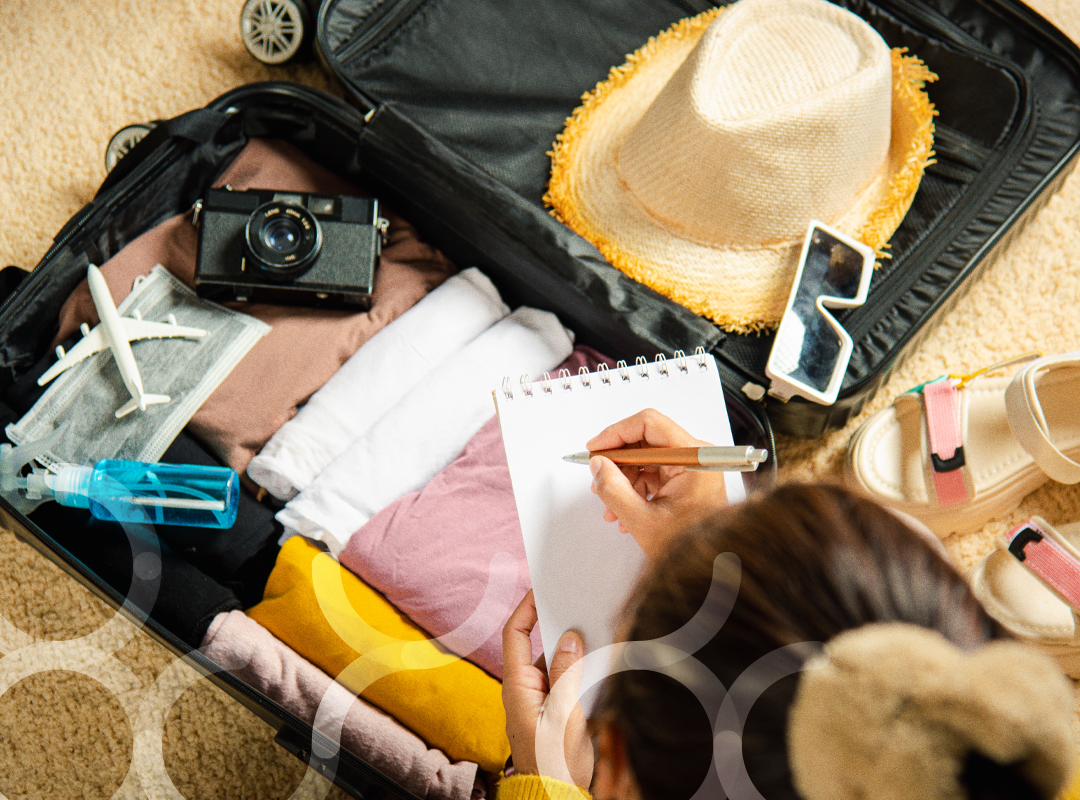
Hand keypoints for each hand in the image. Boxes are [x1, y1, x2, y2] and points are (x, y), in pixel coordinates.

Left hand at [502, 591, 592, 786]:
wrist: (554, 797)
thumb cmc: (555, 762)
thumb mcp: (565, 716)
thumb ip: (566, 674)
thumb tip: (569, 637)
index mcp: (518, 687)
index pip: (515, 635)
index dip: (527, 608)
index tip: (543, 588)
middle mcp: (524, 690)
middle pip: (536, 645)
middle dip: (556, 625)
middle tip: (578, 604)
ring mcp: (537, 700)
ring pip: (553, 663)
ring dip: (571, 649)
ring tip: (594, 629)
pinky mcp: (551, 711)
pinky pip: (562, 680)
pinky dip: (577, 669)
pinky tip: (596, 661)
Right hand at [587, 408, 729, 560]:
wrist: (713, 571)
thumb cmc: (691, 548)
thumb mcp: (642, 520)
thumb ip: (613, 489)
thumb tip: (597, 465)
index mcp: (694, 459)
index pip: (649, 425)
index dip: (616, 433)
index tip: (596, 447)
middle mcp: (696, 457)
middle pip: (645, 442)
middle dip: (617, 463)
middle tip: (598, 479)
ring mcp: (692, 469)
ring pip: (646, 461)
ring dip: (623, 482)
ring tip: (610, 507)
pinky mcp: (687, 482)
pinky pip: (653, 475)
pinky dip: (635, 490)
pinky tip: (624, 512)